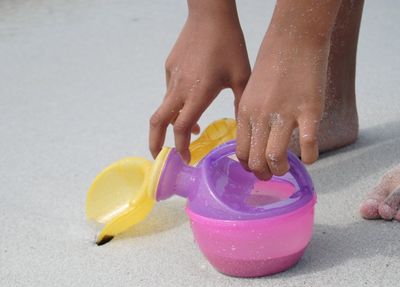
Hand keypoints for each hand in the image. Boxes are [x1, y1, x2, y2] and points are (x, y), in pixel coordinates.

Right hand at [149, 0, 249, 162]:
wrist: (210, 14)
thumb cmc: (229, 44)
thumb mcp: (242, 77)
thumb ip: (240, 104)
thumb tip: (244, 127)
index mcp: (197, 94)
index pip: (181, 129)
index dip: (181, 148)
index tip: (186, 159)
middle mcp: (180, 89)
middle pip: (158, 122)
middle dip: (155, 143)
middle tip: (160, 156)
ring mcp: (172, 77)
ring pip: (165, 107)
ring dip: (171, 123)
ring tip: (187, 131)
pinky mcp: (170, 67)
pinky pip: (170, 91)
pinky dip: (177, 103)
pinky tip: (193, 97)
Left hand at [236, 0, 340, 179]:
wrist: (293, 40)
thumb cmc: (272, 66)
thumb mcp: (251, 92)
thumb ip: (251, 116)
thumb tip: (254, 142)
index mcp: (245, 112)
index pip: (240, 151)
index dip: (248, 165)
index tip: (256, 167)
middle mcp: (261, 116)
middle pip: (255, 159)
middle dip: (263, 173)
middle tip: (271, 173)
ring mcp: (285, 114)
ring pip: (275, 157)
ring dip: (281, 169)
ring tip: (286, 167)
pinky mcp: (309, 110)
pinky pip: (308, 144)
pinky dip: (310, 158)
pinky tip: (310, 157)